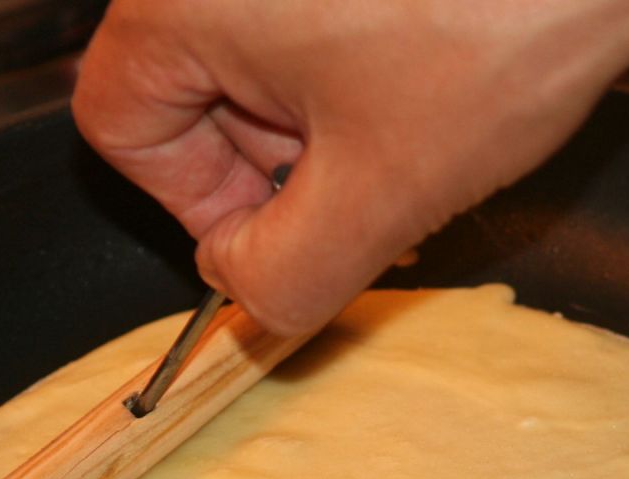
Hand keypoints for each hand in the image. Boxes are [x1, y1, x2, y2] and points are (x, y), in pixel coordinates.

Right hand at [72, 0, 628, 333]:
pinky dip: (352, 83)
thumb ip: (286, 276)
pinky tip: (422, 94)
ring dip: (325, 129)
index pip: (125, 127)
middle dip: (280, 166)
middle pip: (193, 98)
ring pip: (257, 66)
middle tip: (368, 183)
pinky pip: (307, 30)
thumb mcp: (382, 192)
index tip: (278, 229)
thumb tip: (245, 298)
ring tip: (412, 133)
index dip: (200, 202)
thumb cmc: (502, 23)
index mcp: (185, 1)